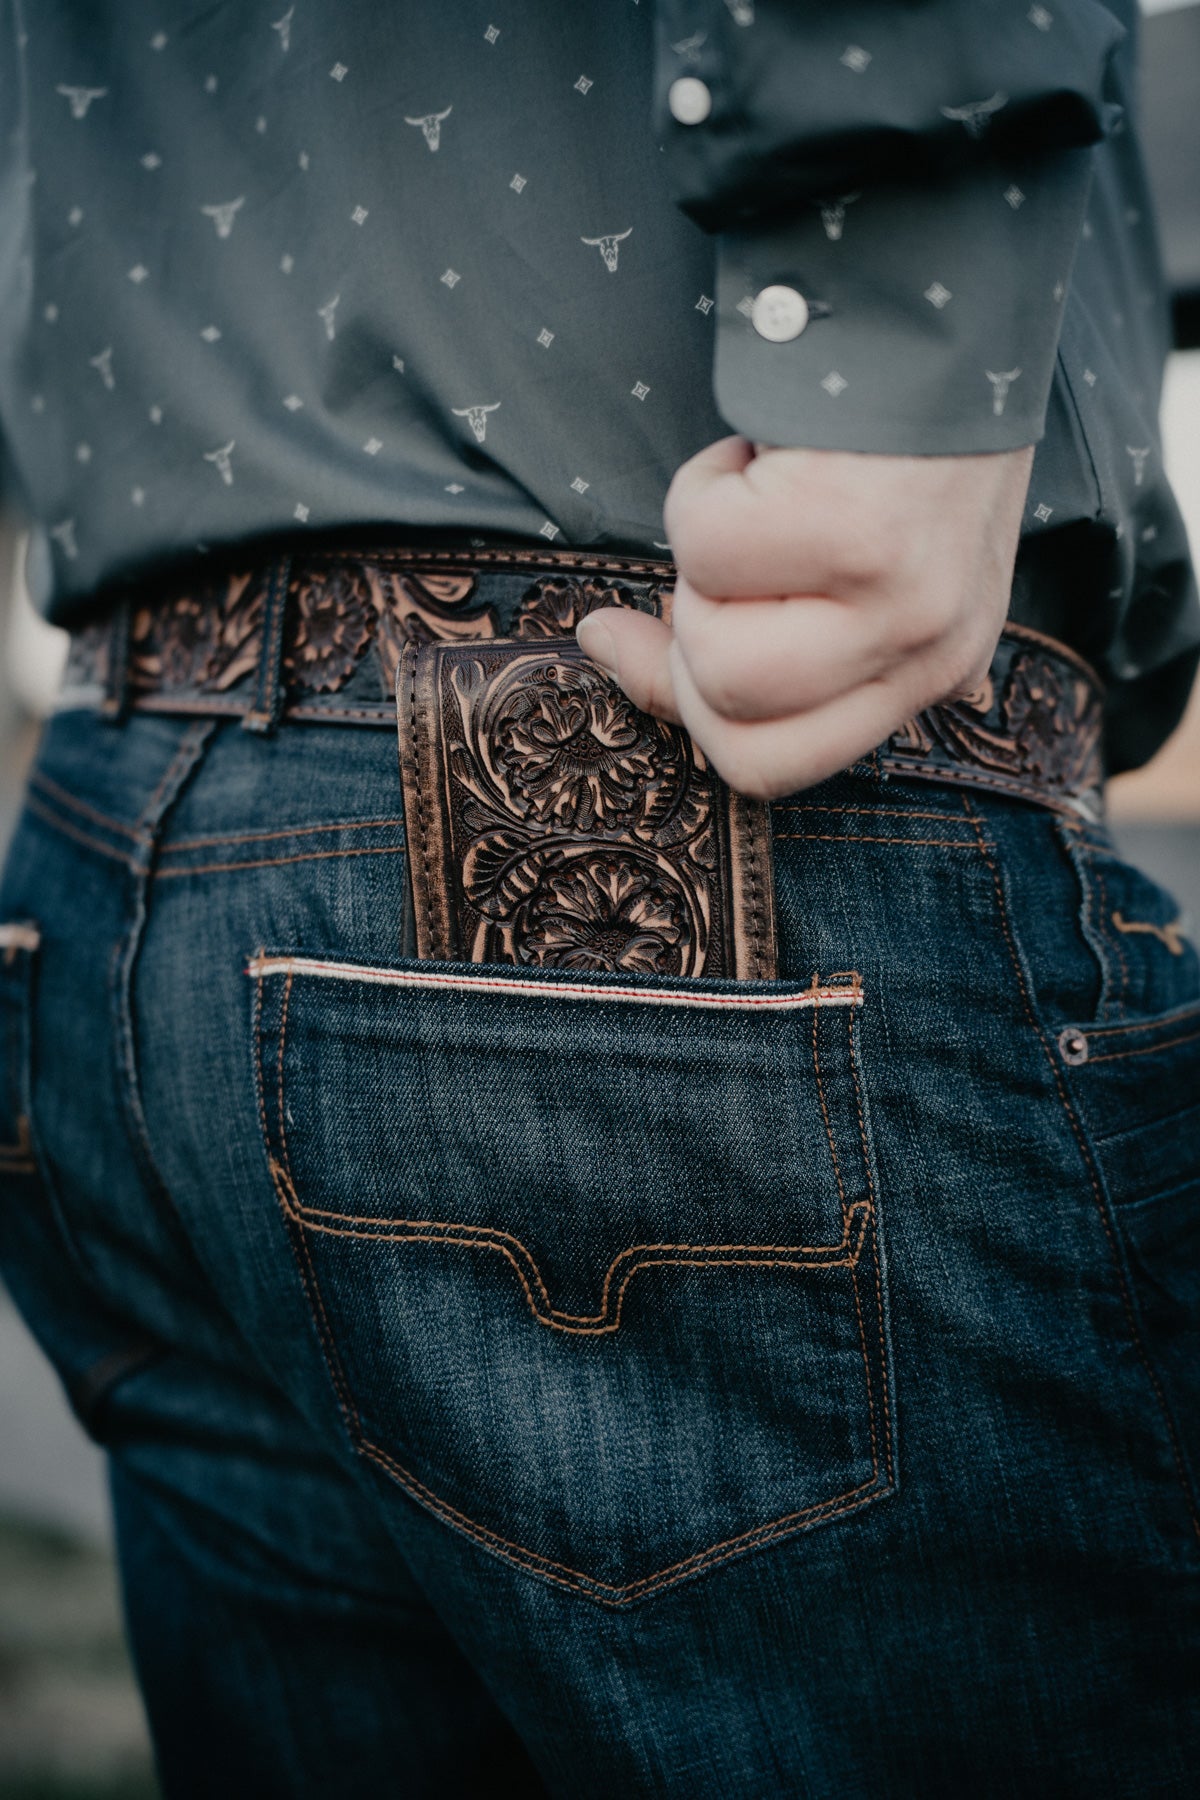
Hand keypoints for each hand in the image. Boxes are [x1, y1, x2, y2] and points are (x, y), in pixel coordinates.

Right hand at [576, 435, 1034, 799]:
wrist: (946, 310)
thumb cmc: (890, 440)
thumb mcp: (847, 565)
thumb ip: (753, 634)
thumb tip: (600, 644)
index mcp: (927, 668)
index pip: (771, 768)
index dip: (683, 714)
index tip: (630, 639)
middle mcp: (924, 648)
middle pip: (730, 721)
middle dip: (687, 630)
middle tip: (730, 545)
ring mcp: (897, 599)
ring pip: (713, 651)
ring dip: (699, 559)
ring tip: (756, 495)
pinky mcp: (858, 533)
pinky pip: (704, 548)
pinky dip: (705, 483)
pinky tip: (762, 450)